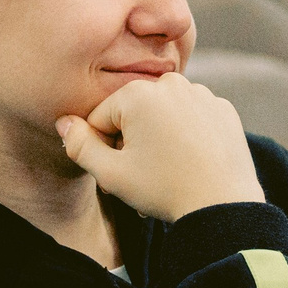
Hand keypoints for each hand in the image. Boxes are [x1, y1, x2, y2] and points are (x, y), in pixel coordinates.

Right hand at [57, 74, 265, 221]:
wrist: (223, 204)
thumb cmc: (164, 189)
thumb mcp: (110, 174)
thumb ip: (79, 145)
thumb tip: (64, 122)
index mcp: (138, 93)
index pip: (101, 118)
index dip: (103, 149)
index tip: (119, 172)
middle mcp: (171, 83)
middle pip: (133, 114)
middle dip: (131, 143)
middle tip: (142, 177)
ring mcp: (202, 94)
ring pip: (164, 116)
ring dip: (158, 139)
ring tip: (167, 172)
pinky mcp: (223, 109)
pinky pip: (192, 120)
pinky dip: (187, 137)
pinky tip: (192, 163)